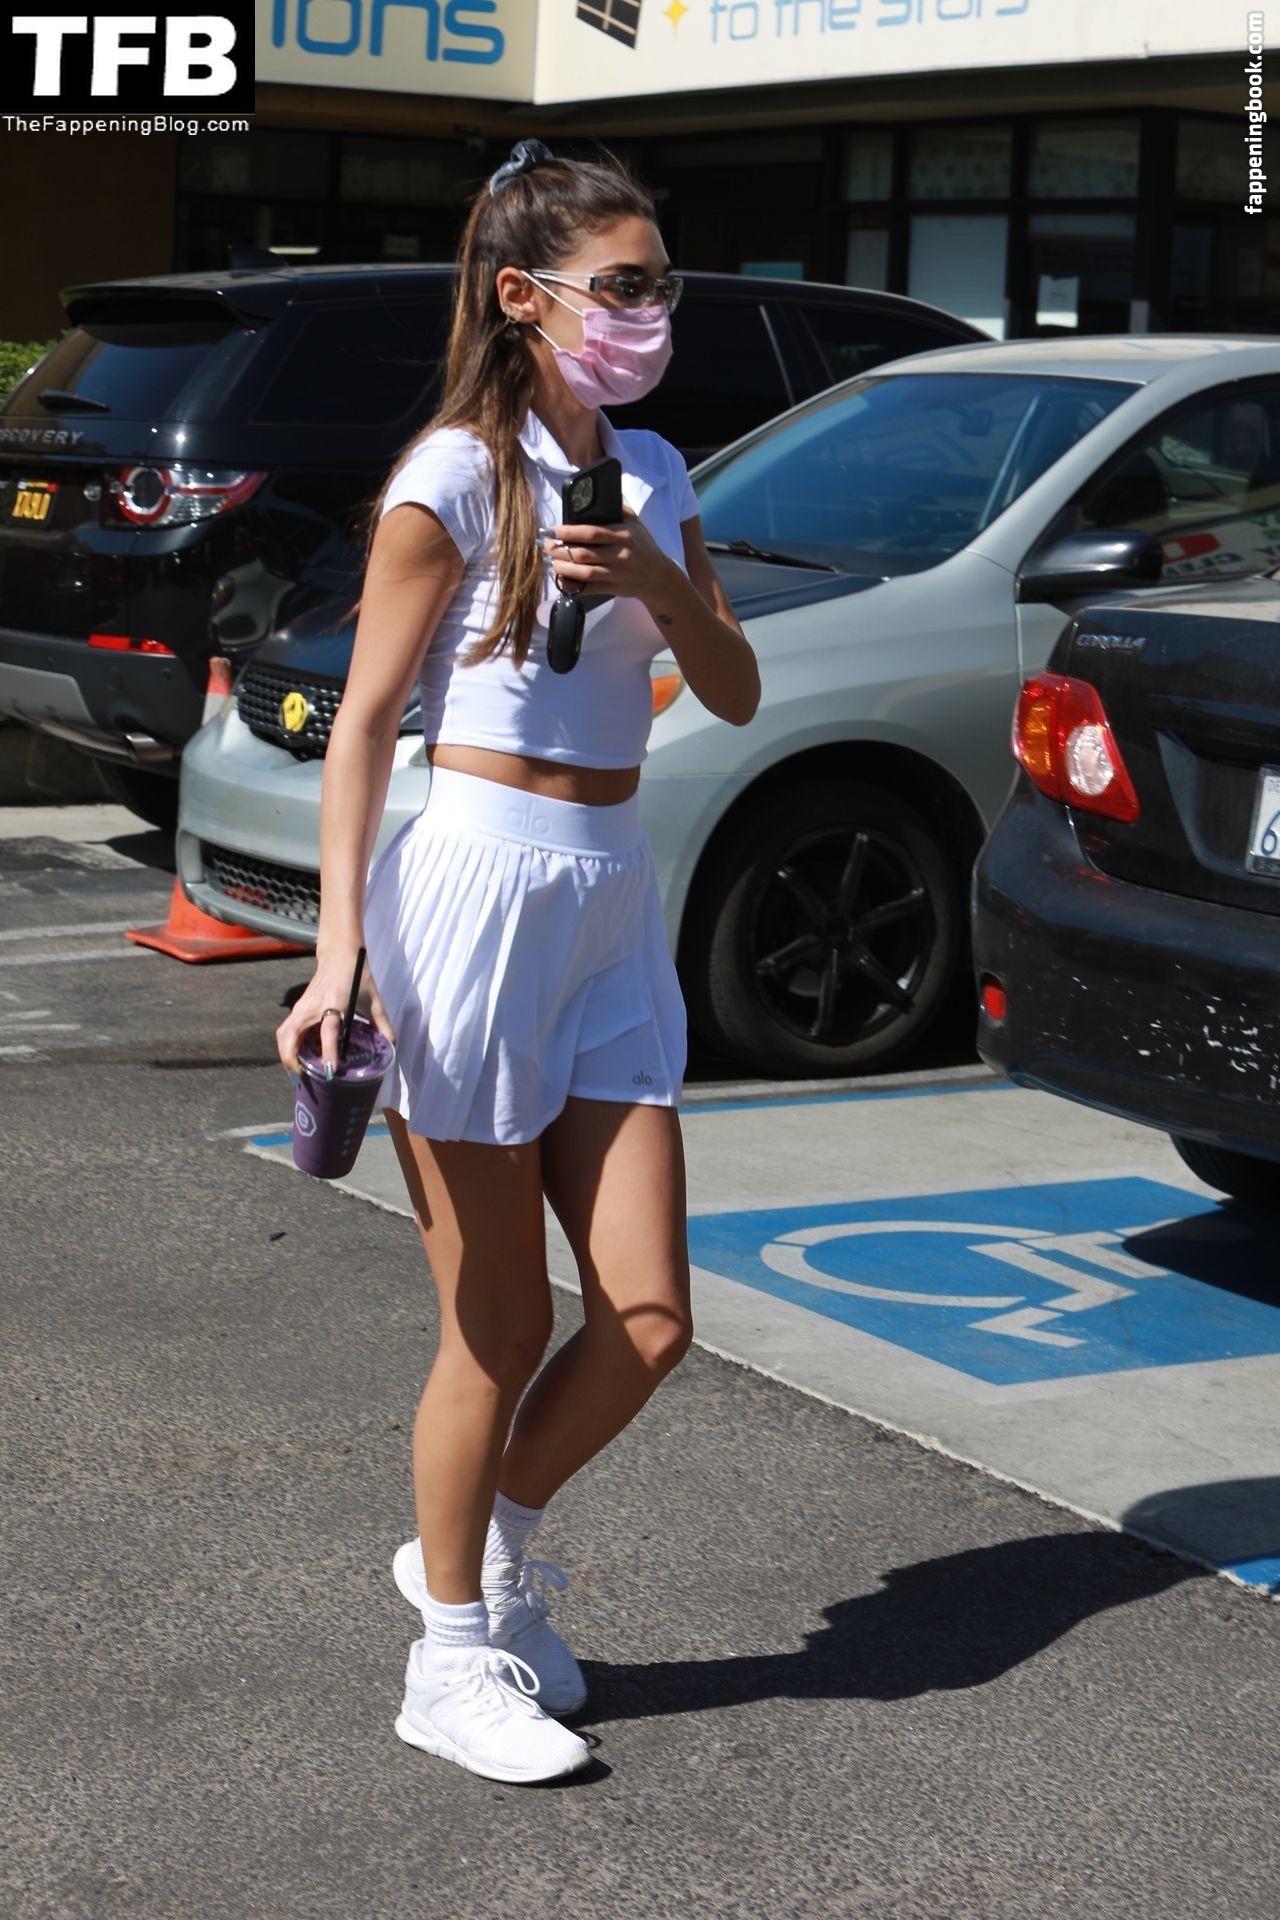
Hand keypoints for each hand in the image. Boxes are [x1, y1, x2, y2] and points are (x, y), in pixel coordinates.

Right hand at [276, 956, 396, 1077]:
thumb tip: (391, 1047)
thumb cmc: (358, 977)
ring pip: (283, 1033)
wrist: (339, 956)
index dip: (329, 1051)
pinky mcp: (298, 1008)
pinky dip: (287, 1046)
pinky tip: (298, 1058)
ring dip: (286, 1054)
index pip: (328, 1031)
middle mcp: (314, 1006)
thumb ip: (383, 1024)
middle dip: (291, 1058)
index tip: (331, 1069)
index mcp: (335, 1003)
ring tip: (297, 1071)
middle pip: (290, 1034)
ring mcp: (302, 1007)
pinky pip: (286, 1030)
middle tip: (302, 1076)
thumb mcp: (375, 1000)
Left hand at [541, 504, 674, 607]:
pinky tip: (561, 579)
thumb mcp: (636, 523)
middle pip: (584, 554)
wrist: (658, 576)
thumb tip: (594, 498)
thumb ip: (617, 510)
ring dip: (563, 569)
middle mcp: (620, 555)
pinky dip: (573, 586)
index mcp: (623, 535)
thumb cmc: (643, 546)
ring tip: (550, 563)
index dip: (568, 532)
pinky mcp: (613, 588)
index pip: (592, 532)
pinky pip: (588, 589)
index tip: (552, 530)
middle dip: (560, 550)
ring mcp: (616, 573)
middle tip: (545, 546)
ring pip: (584, 573)